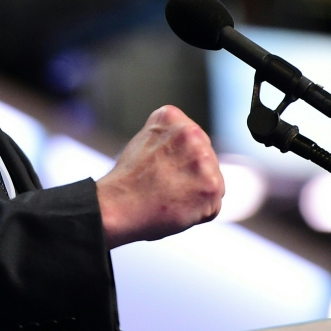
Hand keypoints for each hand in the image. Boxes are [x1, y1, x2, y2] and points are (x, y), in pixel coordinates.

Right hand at [96, 105, 223, 248]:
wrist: (117, 206)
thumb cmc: (128, 181)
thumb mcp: (145, 140)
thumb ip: (171, 138)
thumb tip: (192, 150)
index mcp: (173, 117)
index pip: (193, 141)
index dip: (178, 161)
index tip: (159, 168)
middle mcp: (192, 132)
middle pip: (207, 159)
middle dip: (191, 176)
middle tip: (164, 185)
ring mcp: (204, 158)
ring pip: (213, 181)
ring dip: (196, 194)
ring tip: (170, 196)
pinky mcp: (212, 185)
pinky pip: (213, 205)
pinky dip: (199, 213)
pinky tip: (178, 207)